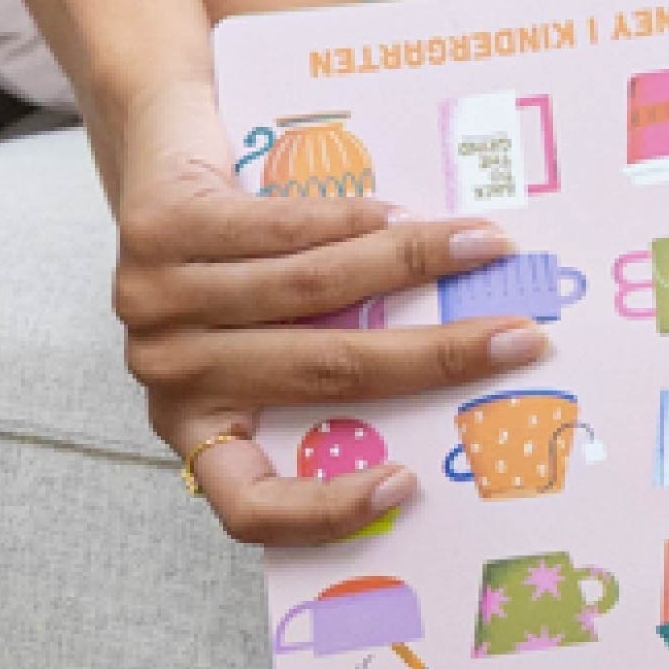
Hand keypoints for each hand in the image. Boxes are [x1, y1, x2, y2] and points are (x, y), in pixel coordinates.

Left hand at [106, 118, 545, 544]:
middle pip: (323, 374)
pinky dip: (357, 220)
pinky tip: (403, 214)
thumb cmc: (228, 265)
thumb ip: (330, 366)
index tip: (407, 482)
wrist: (151, 156)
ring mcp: (154, 303)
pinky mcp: (157, 230)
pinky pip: (284, 229)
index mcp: (197, 427)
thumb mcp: (270, 336)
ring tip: (482, 245)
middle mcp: (169, 374)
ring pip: (313, 288)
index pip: (248, 506)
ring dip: (416, 262)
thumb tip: (463, 374)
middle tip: (517, 338)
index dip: (326, 512)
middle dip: (439, 354)